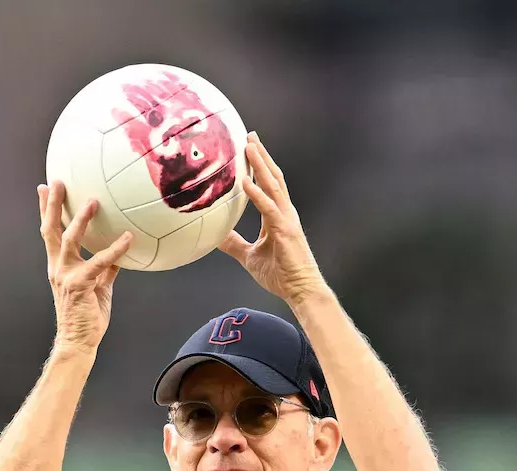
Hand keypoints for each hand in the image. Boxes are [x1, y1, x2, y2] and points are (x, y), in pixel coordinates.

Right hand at [40, 180, 133, 351]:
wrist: (78, 342)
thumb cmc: (87, 316)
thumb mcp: (98, 287)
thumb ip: (105, 269)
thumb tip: (117, 255)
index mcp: (59, 267)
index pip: (50, 233)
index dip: (46, 210)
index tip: (44, 189)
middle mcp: (58, 268)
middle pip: (51, 230)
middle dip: (52, 205)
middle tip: (56, 182)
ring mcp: (66, 276)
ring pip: (70, 240)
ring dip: (80, 219)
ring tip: (92, 201)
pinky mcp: (80, 285)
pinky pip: (99, 262)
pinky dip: (114, 250)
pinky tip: (127, 239)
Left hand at [218, 134, 327, 304]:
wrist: (301, 290)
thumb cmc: (280, 275)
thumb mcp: (249, 256)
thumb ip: (234, 243)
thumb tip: (215, 235)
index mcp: (278, 216)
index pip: (268, 185)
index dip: (259, 166)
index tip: (249, 147)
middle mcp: (284, 212)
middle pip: (273, 177)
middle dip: (261, 155)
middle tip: (249, 134)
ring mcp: (286, 219)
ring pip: (273, 185)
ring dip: (261, 165)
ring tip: (249, 146)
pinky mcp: (284, 230)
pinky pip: (269, 208)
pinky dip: (257, 194)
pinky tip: (245, 182)